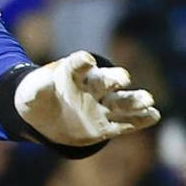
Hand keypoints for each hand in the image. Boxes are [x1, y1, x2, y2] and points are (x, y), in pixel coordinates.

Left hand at [13, 51, 159, 147]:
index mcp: (72, 74)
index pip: (77, 64)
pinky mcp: (106, 126)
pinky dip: (139, 120)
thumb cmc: (39, 100)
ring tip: (148, 100)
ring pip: (121, 102)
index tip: (86, 59)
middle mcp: (92, 87)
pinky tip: (153, 115)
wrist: (47, 119)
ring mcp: (101, 106)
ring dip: (134, 100)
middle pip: (106, 80)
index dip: (81, 61)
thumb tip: (40, 84)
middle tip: (121, 79)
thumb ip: (37, 89)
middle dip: (114, 79)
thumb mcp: (31, 95)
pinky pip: (125, 123)